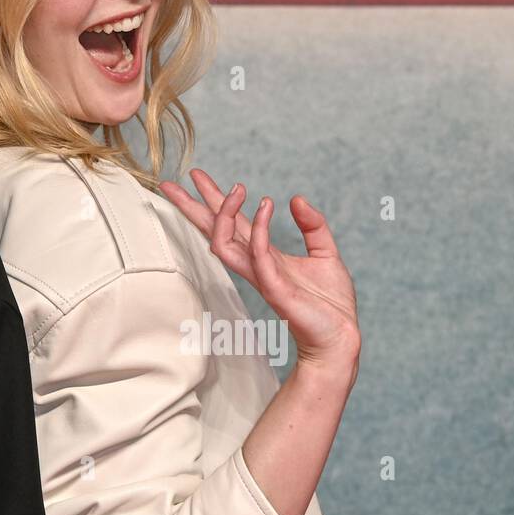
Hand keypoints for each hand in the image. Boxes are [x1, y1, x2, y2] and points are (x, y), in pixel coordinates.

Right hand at [156, 168, 359, 376]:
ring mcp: (261, 276)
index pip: (230, 223)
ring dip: (224, 214)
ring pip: (224, 243)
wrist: (341, 337)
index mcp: (264, 255)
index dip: (213, 199)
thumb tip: (296, 199)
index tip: (197, 177)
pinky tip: (265, 206)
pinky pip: (258, 254)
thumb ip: (312, 225)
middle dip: (192, 208)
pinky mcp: (274, 287)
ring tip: (235, 189)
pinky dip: (258, 228)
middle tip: (172, 184)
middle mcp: (255, 264)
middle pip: (213, 231)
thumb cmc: (331, 303)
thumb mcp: (325, 253)